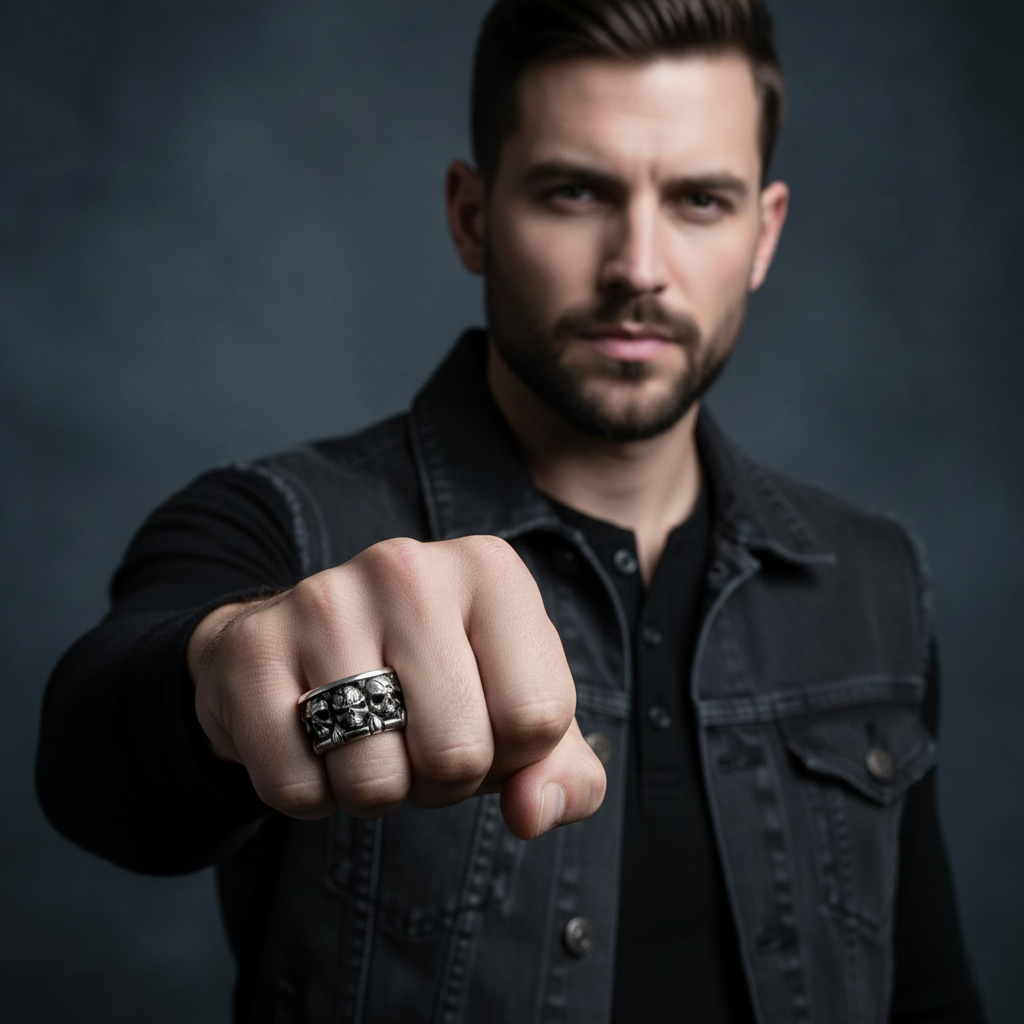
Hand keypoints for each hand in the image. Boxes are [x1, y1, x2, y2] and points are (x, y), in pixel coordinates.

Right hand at [187, 535, 605, 839]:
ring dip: (376, 792)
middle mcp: (408, 567)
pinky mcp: (253, 648)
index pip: (537, 719)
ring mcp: (323, 601)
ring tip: (367, 737)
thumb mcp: (515, 712)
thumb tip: (535, 812)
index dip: (512, 756)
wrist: (300, 646)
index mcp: (491, 569)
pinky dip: (310, 794)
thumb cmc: (433, 683)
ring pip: (374, 781)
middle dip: (442, 782)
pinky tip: (312, 739)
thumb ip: (562, 772)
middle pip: (458, 754)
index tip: (482, 723)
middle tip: (417, 740)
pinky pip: (296, 789)